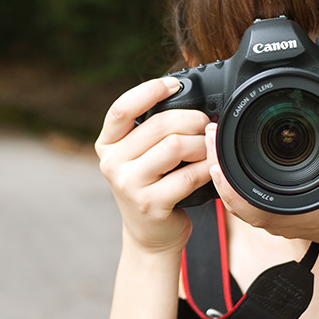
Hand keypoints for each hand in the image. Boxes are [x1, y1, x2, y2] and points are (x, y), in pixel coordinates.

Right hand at [95, 77, 212, 253]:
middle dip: (192, 120)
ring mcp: (129, 185)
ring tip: (208, 148)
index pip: (122, 108)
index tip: (175, 84)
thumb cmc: (151, 186)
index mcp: (107, 144)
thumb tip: (187, 96)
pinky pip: (188, 175)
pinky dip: (207, 167)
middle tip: (206, 125)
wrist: (150, 234)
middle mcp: (112, 163)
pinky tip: (212, 167)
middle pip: (159, 125)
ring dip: (201, 144)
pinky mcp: (151, 204)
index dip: (149, 90)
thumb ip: (151, 130)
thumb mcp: (139, 155)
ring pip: (175, 146)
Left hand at [204, 117, 318, 257]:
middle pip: (232, 194)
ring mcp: (269, 214)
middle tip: (209, 132)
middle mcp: (273, 215)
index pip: (244, 201)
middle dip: (217, 163)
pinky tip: (227, 155)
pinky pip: (243, 195)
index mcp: (288, 211)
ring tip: (213, 139)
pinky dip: (232, 177)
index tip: (215, 155)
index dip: (225, 181)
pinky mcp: (270, 208)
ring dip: (222, 168)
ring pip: (234, 196)